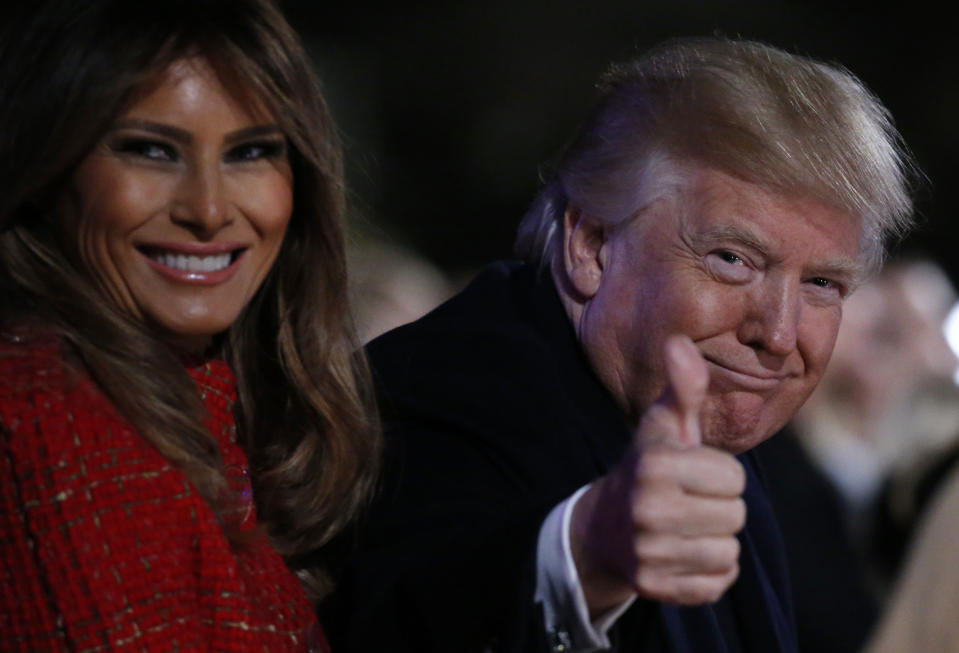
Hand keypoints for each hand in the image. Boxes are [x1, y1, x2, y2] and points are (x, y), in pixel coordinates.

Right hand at [571, 335, 746, 615]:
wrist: (605, 527)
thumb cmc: (650, 468)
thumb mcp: (665, 426)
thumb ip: (683, 387)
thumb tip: (681, 342)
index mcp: (653, 464)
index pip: (734, 479)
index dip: (720, 475)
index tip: (692, 474)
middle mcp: (646, 509)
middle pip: (736, 517)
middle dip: (719, 508)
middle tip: (688, 502)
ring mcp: (647, 552)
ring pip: (728, 552)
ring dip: (715, 541)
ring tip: (684, 528)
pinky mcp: (652, 587)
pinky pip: (716, 584)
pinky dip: (707, 573)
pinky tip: (682, 554)